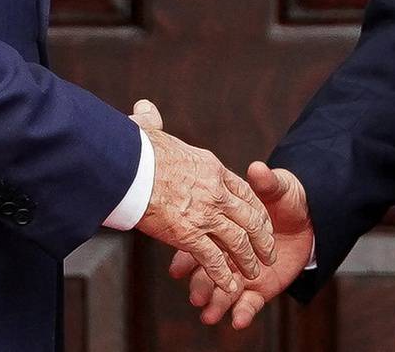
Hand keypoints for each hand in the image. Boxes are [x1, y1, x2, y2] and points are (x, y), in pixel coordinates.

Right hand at [126, 100, 276, 296]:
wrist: (126, 165)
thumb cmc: (134, 149)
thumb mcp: (150, 131)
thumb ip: (152, 122)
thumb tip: (145, 109)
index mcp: (211, 167)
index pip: (245, 191)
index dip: (256, 209)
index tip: (262, 222)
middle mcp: (215, 191)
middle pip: (249, 218)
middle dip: (261, 239)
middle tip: (268, 254)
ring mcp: (204, 213)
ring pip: (237, 242)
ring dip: (247, 261)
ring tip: (254, 274)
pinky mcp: (188, 234)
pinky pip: (213, 259)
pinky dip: (223, 275)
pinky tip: (229, 286)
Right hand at [170, 161, 314, 328]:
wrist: (312, 220)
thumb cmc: (287, 199)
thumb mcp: (278, 188)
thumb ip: (266, 183)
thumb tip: (258, 168)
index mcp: (225, 227)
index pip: (201, 241)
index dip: (188, 255)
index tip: (178, 267)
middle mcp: (229, 253)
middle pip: (209, 271)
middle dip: (201, 284)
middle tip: (195, 294)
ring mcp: (243, 272)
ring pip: (225, 291)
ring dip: (217, 303)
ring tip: (209, 313)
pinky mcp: (260, 288)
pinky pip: (249, 303)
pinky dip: (244, 312)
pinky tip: (238, 320)